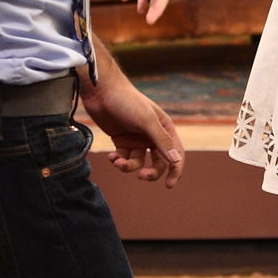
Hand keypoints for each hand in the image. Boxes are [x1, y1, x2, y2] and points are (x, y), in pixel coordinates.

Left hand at [80, 56, 183, 188]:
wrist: (102, 91)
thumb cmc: (127, 101)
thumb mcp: (146, 121)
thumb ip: (161, 141)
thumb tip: (175, 160)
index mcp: (164, 127)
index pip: (175, 152)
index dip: (176, 169)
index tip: (169, 185)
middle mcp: (152, 134)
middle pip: (158, 162)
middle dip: (150, 172)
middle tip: (141, 176)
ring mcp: (136, 138)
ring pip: (138, 162)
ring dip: (128, 166)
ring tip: (118, 162)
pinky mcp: (121, 140)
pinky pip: (124, 157)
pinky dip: (118, 160)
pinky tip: (111, 157)